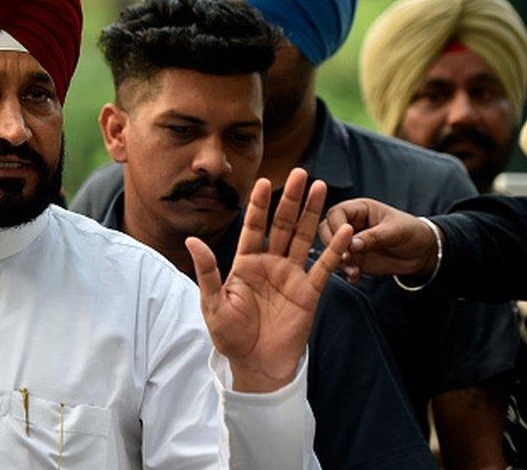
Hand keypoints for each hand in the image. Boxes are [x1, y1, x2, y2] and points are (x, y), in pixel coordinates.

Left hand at [188, 169, 351, 392]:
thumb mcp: (212, 303)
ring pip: (302, 237)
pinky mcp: (309, 292)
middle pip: (281, 225)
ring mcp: (291, 276)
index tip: (264, 181)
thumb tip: (192, 240)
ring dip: (311, 213)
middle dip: (290, 199)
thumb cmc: (230, 336)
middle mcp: (270, 264)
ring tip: (319, 187)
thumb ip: (207, 271)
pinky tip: (343, 229)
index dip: (259, 205)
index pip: (253, 227)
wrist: (255, 365)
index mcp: (245, 263)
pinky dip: (333, 249)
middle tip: (299, 172)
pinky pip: (323, 267)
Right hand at [318, 198, 436, 284]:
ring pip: (331, 249)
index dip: (336, 227)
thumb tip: (351, 245)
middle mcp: (350, 224)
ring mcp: (350, 242)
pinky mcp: (353, 258)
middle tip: (345, 258)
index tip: (344, 242)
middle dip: (332, 245)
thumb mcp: (395, 231)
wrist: (422, 253)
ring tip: (354, 271)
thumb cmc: (411, 232)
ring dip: (339, 261)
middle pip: (326, 230)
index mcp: (359, 209)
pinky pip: (341, 264)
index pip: (336, 214)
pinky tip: (355, 277)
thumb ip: (373, 237)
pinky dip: (346, 271)